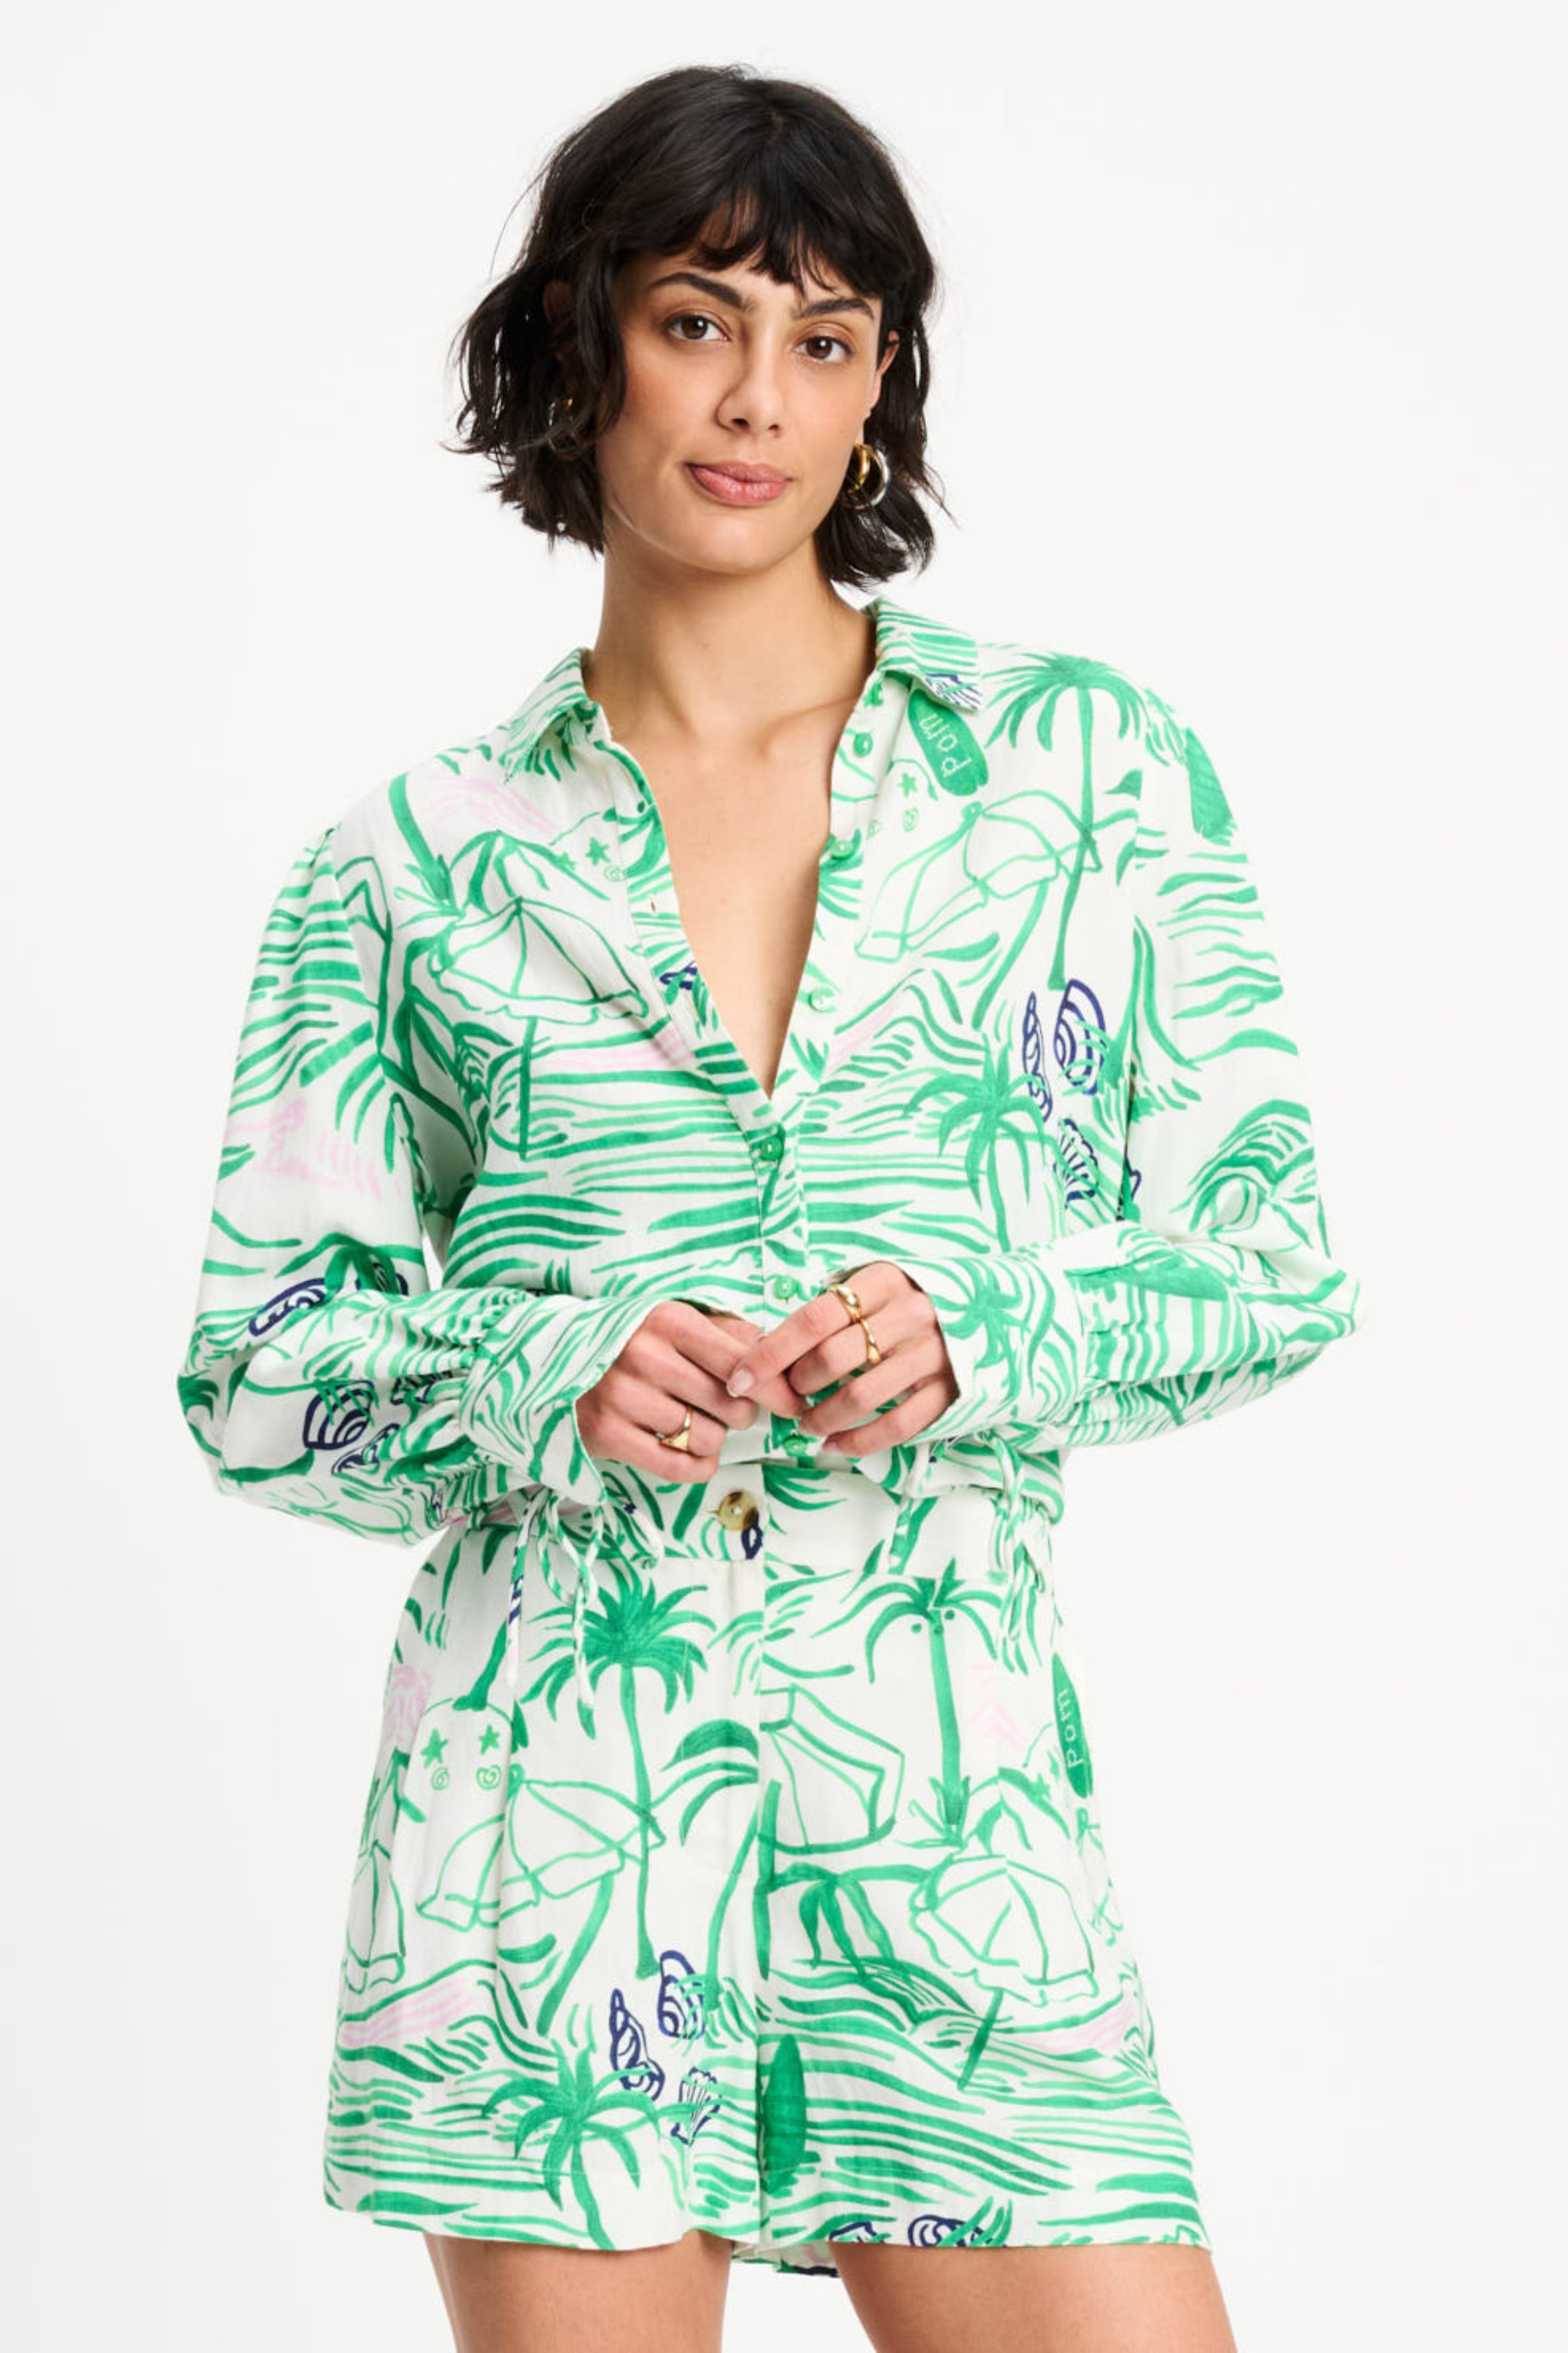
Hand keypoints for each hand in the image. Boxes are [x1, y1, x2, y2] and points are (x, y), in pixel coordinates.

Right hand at [572, 1299, 803, 1486]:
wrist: (552, 1358)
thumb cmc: (631, 1340)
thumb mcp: (676, 1322)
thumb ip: (729, 1335)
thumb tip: (783, 1357)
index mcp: (668, 1321)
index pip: (744, 1362)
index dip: (777, 1389)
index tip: (792, 1404)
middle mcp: (644, 1356)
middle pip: (732, 1406)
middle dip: (739, 1413)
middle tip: (724, 1408)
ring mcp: (622, 1397)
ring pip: (707, 1439)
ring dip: (712, 1439)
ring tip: (693, 1423)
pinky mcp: (606, 1435)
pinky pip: (679, 1467)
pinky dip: (697, 1466)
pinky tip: (691, 1452)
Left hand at [722, 1261, 958, 1458]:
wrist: (992, 1309)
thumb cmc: (908, 1300)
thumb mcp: (872, 1287)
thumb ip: (829, 1309)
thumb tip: (763, 1347)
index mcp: (883, 1281)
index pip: (812, 1319)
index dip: (769, 1353)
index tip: (739, 1379)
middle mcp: (911, 1314)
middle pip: (833, 1358)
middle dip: (797, 1385)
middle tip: (786, 1396)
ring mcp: (934, 1354)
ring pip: (861, 1396)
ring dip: (821, 1417)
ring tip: (805, 1423)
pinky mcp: (950, 1390)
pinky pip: (898, 1426)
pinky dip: (859, 1442)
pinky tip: (834, 1445)